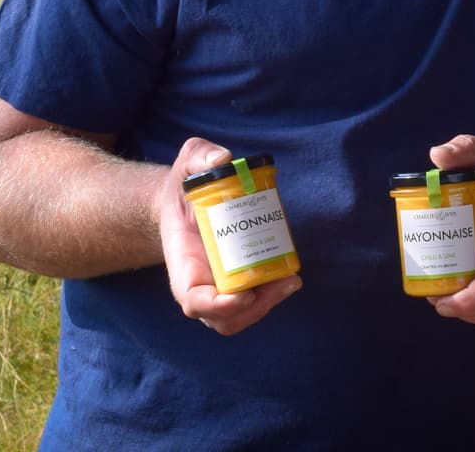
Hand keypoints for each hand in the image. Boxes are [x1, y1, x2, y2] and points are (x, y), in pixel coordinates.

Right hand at [155, 138, 302, 335]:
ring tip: (291, 279)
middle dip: (254, 309)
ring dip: (268, 303)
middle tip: (283, 282)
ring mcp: (220, 286)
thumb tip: (222, 158)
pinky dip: (272, 293)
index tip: (243, 296)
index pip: (193, 300)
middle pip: (224, 318)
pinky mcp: (240, 280)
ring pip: (242, 314)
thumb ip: (200, 155)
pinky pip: (255, 298)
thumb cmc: (184, 188)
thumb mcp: (187, 164)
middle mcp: (201, 284)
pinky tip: (289, 271)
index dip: (217, 306)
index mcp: (183, 265)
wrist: (186, 202)